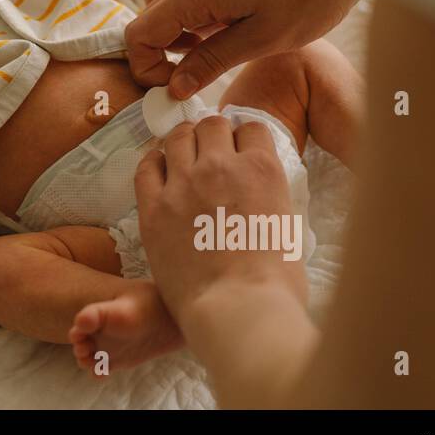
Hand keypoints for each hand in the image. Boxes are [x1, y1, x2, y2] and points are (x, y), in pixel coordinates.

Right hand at [124, 0, 384, 94]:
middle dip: (158, 55)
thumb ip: (211, 62)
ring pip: (163, 6)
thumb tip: (174, 88)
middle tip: (193, 77)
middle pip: (146, 19)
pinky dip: (190, 20)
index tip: (176, 88)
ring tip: (209, 54)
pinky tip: (223, 32)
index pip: (139, 33)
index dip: (147, 68)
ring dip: (173, 36)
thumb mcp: (262, 40)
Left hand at [133, 117, 307, 325]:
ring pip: (178, 137)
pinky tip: (158, 166)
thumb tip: (262, 198)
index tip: (241, 148)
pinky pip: (146, 167)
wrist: (237, 309)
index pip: (252, 128)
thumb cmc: (274, 283)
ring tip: (184, 153)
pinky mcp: (153, 207)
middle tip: (212, 150)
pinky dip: (154, 161)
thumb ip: (271, 201)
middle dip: (214, 133)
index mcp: (262, 169)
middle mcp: (220, 166)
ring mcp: (183, 184)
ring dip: (184, 140)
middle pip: (212, 125)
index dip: (246, 137)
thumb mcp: (288, 228)